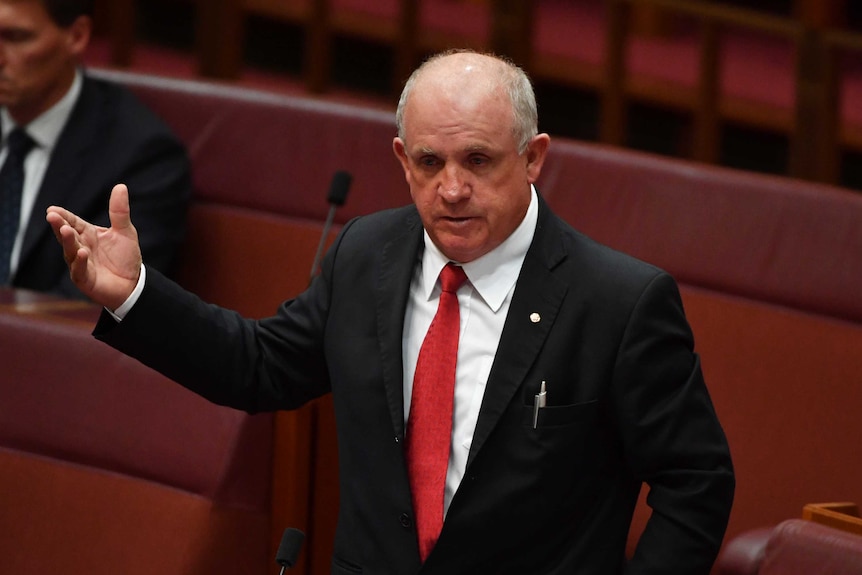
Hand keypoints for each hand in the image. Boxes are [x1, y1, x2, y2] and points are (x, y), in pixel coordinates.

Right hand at [46, 183, 142, 309]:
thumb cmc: (126, 257)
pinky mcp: (85, 279)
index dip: (63, 216)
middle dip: (59, 226)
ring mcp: (80, 264)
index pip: (73, 222)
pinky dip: (80, 262)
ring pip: (70, 251)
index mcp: (88, 234)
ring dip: (67, 241)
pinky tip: (82, 252)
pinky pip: (80, 270)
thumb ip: (120, 211)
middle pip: (67, 235)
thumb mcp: (125, 231)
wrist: (134, 284)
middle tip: (52, 216)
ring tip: (66, 230)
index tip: (53, 209)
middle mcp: (81, 247)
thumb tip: (120, 186)